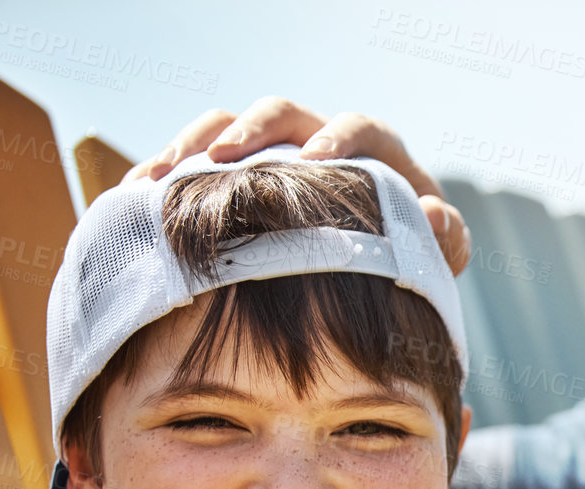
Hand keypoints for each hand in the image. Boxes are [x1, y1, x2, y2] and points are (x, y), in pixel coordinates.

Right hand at [122, 96, 470, 273]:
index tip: (313, 160)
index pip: (360, 128)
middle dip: (252, 129)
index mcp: (375, 153)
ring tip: (164, 176)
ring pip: (228, 126)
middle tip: (227, 156)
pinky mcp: (235, 177)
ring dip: (193, 145)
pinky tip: (139, 196)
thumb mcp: (437, 255)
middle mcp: (319, 142)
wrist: (379, 280)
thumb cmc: (414, 261)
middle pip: (282, 113)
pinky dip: (168, 171)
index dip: (337, 138)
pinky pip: (194, 158)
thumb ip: (445, 237)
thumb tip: (432, 214)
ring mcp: (272, 156)